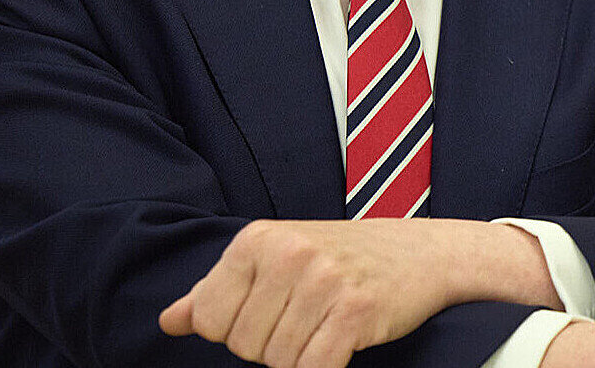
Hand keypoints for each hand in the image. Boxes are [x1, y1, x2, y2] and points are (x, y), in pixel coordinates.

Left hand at [159, 218, 555, 367]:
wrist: (424, 253)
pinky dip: (323, 367)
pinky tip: (339, 345)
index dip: (237, 332)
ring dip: (300, 358)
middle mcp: (288, 254)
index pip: (211, 321)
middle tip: (305, 320)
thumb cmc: (344, 258)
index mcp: (258, 239)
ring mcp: (323, 281)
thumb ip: (219, 290)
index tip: (272, 314)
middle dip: (271, 348)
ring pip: (279, 362)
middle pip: (244, 346)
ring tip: (324, 327)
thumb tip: (171, 321)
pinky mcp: (355, 311)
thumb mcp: (277, 259)